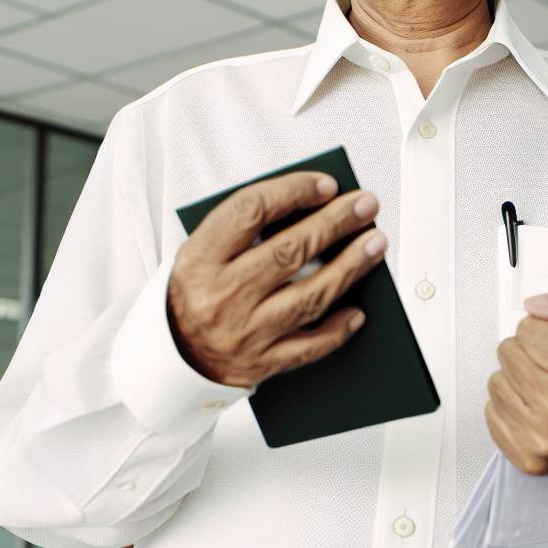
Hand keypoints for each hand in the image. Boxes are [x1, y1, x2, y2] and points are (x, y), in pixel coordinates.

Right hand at [168, 171, 385, 387]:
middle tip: (365, 206)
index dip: (294, 191)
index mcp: (201, 259)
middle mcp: (222, 295)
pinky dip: (337, 329)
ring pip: (309, 296)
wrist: (172, 354)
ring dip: (349, 268)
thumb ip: (244, 230)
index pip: (251, 211)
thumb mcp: (202, 253)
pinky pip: (309, 347)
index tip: (326, 184)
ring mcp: (245, 332)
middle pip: (290, 251)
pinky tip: (358, 311)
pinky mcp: (262, 363)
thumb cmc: (196, 294)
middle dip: (335, 223)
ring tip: (375, 244)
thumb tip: (310, 206)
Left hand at [485, 282, 547, 485]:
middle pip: (508, 352)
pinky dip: (512, 406)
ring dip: (518, 379)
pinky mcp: (527, 458)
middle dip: (531, 352)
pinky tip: (539, 409)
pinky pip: (492, 412)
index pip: (529, 328)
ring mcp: (542, 440)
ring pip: (496, 381)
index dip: (547, 329)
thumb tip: (535, 305)